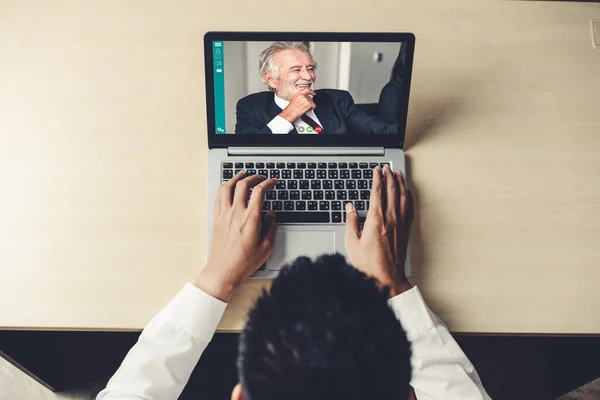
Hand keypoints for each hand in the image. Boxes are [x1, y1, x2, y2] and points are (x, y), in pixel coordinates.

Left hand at [195, 171, 277, 301]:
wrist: (223, 272)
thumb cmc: (243, 262)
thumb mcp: (266, 247)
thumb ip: (271, 227)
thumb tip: (271, 214)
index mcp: (250, 219)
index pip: (259, 191)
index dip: (268, 182)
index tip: (273, 182)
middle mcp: (236, 213)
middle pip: (243, 184)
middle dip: (254, 177)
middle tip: (261, 177)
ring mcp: (224, 215)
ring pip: (227, 187)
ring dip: (236, 177)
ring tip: (243, 175)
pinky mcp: (216, 219)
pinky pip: (218, 196)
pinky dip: (223, 187)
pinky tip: (227, 186)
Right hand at [279, 88, 316, 122]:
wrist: (289, 114)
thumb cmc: (290, 110)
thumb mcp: (294, 100)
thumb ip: (299, 98)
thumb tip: (303, 100)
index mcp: (298, 94)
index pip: (306, 89)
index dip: (311, 91)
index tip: (313, 93)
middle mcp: (302, 96)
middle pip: (310, 97)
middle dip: (309, 102)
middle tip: (306, 107)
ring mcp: (306, 99)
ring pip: (312, 102)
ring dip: (310, 106)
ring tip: (304, 109)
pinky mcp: (309, 104)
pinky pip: (313, 106)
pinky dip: (311, 108)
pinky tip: (307, 110)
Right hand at [345, 165, 414, 297]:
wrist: (387, 278)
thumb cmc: (368, 264)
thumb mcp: (352, 243)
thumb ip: (350, 222)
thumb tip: (350, 207)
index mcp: (376, 219)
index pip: (377, 192)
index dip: (377, 178)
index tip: (376, 169)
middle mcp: (390, 218)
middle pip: (392, 190)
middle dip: (389, 176)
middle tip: (386, 167)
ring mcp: (400, 224)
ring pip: (403, 197)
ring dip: (400, 183)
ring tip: (398, 174)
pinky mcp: (405, 230)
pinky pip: (410, 209)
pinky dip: (409, 197)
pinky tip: (408, 193)